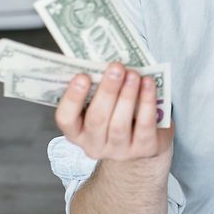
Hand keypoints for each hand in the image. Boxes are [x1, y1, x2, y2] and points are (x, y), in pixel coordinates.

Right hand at [55, 62, 173, 160]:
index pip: (66, 119)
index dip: (72, 98)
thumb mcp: (104, 106)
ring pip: (120, 124)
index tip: (81, 76)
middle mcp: (94, 145)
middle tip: (116, 67)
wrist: (146, 144)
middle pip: (97, 119)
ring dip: (127, 95)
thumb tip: (103, 63)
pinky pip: (145, 124)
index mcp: (77, 132)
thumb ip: (99, 90)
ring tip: (133, 74)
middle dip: (107, 91)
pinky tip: (148, 84)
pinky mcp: (144, 149)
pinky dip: (147, 102)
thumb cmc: (119, 116)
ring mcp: (119, 151)